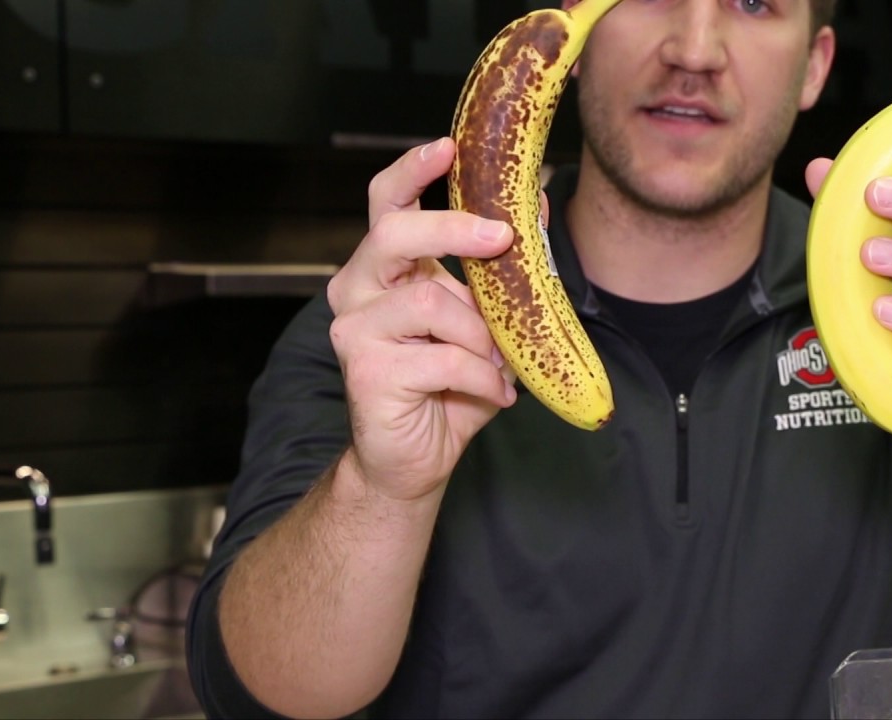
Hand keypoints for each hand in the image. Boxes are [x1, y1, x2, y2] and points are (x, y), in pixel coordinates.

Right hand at [326, 137, 517, 501]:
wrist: (416, 460)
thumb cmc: (449, 386)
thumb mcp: (485, 321)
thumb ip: (501, 269)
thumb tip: (535, 200)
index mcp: (385, 268)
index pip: (387, 203)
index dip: (413, 171)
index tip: (449, 148)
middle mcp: (359, 290)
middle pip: (395, 234)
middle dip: (453, 230)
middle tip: (503, 237)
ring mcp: (355, 330)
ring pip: (431, 303)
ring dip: (482, 337)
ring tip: (498, 367)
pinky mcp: (365, 371)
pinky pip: (442, 357)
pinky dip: (481, 377)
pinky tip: (493, 395)